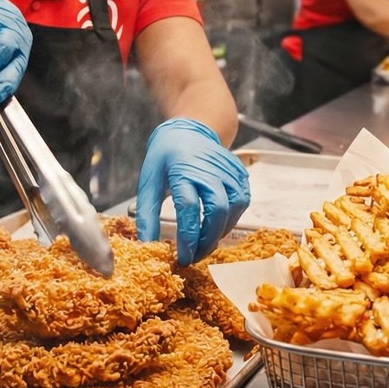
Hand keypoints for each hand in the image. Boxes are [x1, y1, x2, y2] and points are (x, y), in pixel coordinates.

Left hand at [135, 118, 250, 264]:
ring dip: (219, 233)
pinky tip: (216, 226)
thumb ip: (147, 214)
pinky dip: (230, 220)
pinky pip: (242, 203)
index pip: (188, 207)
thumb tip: (147, 244)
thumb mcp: (148, 182)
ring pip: (233, 210)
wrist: (190, 130)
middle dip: (207, 240)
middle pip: (217, 211)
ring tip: (203, 244)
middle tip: (194, 257)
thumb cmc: (166, 157)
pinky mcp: (240, 174)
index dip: (188, 237)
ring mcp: (229, 171)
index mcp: (183, 170)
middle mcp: (210, 170)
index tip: (182, 257)